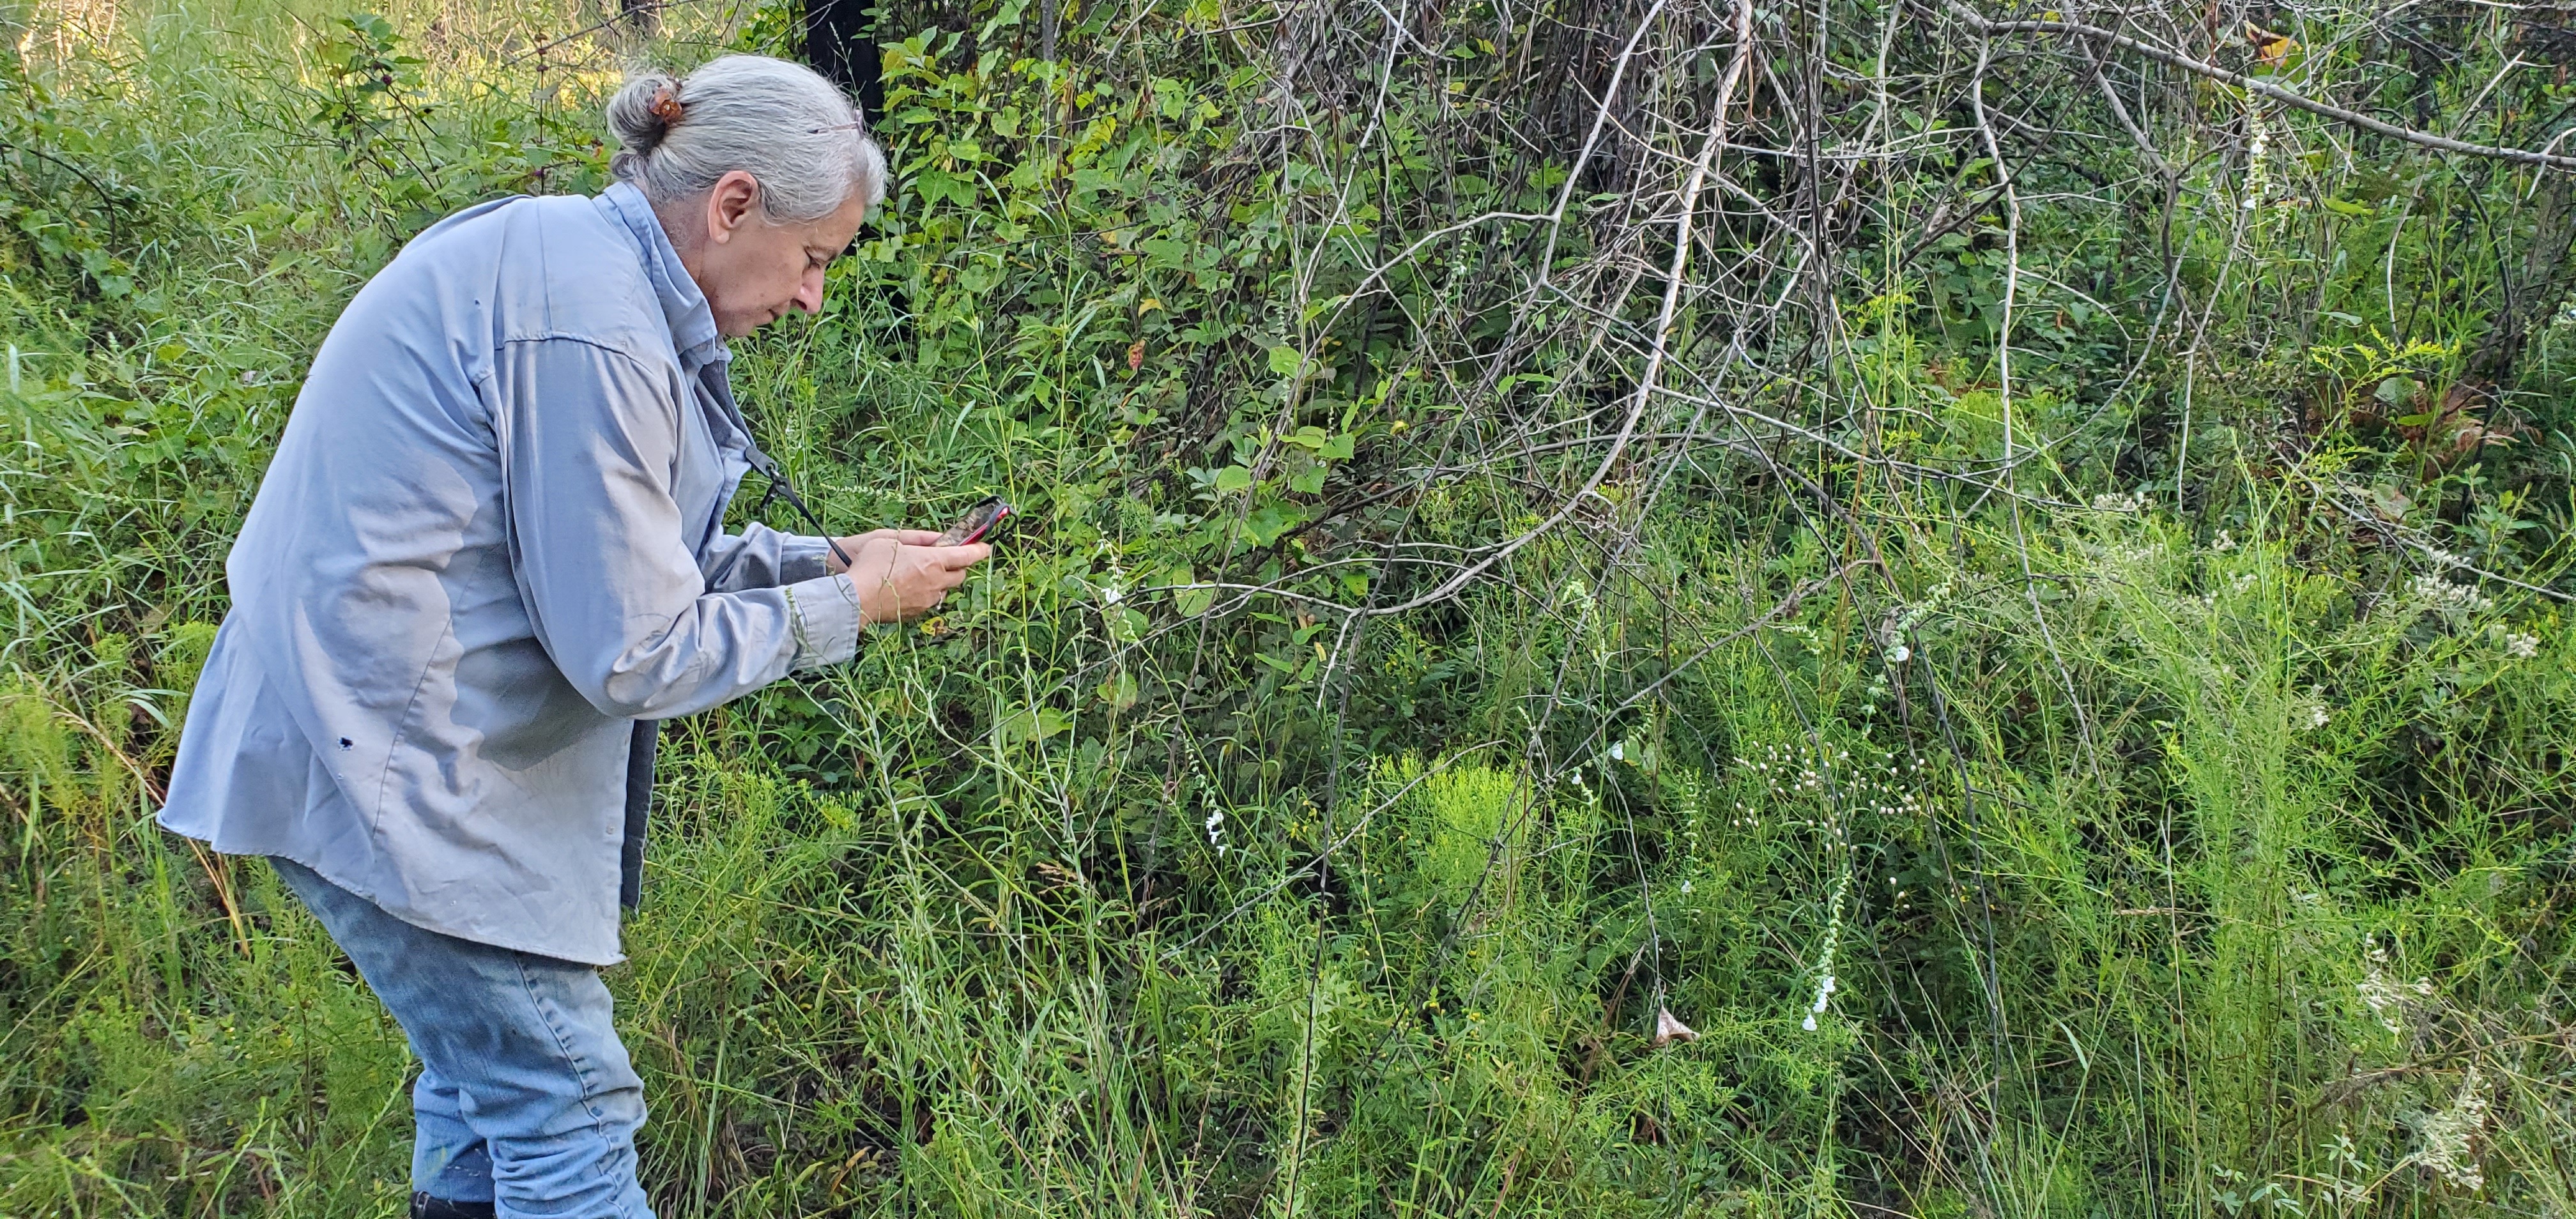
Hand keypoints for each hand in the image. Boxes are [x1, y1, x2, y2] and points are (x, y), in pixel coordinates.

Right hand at [832, 533, 990, 624]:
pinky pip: (930, 602)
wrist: (857, 599)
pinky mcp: (918, 613)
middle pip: (960, 575)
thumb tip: (936, 539)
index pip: (966, 555)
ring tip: (922, 575)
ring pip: (945, 590)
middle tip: (945, 560)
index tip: (986, 548)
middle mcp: (936, 582)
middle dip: (957, 567)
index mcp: (933, 561)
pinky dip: (927, 594)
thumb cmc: (871, 565)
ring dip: (941, 582)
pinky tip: (910, 589)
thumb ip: (917, 539)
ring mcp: (928, 600)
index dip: (979, 551)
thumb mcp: (891, 540)